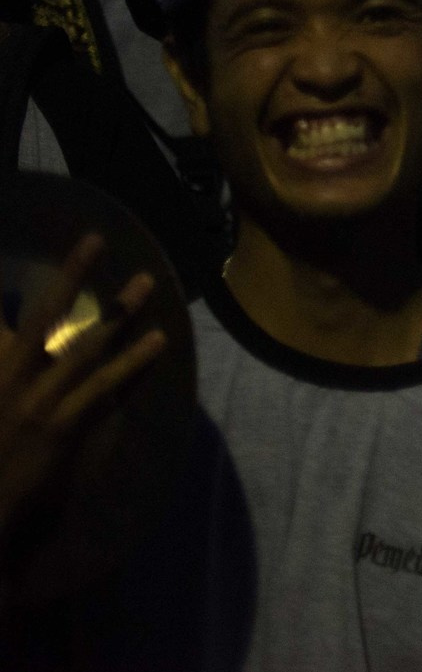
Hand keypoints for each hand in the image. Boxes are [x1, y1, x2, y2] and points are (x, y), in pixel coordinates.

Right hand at [0, 233, 167, 544]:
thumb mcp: (4, 412)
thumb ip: (17, 376)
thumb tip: (24, 347)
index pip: (12, 324)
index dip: (39, 290)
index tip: (64, 250)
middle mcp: (11, 384)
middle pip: (43, 319)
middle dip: (69, 276)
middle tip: (95, 239)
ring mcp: (36, 407)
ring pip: (83, 348)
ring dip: (116, 312)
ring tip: (144, 281)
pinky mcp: (60, 432)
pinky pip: (103, 389)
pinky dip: (132, 363)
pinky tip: (157, 341)